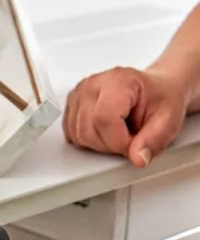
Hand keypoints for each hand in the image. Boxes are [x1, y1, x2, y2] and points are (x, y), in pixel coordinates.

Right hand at [63, 66, 189, 167]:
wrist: (154, 89)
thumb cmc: (159, 98)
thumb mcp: (169, 119)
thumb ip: (154, 140)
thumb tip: (138, 158)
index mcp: (117, 81)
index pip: (104, 120)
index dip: (118, 142)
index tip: (133, 143)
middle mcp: (92, 85)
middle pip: (88, 131)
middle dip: (109, 145)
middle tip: (129, 136)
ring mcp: (78, 95)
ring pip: (77, 136)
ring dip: (98, 143)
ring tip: (117, 132)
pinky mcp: (70, 106)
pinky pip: (71, 135)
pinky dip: (88, 140)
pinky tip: (103, 131)